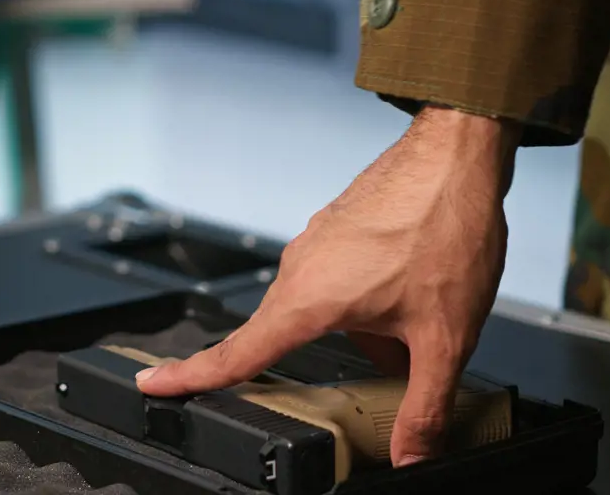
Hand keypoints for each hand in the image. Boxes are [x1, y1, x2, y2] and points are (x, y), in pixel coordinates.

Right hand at [136, 106, 518, 466]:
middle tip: (364, 374)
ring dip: (355, 330)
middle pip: (288, 336)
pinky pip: (337, 278)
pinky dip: (365, 299)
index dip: (190, 377)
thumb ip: (426, 406)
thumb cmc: (444, 226)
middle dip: (322, 364)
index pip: (236, 354)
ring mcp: (317, 242)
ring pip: (320, 307)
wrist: (456, 155)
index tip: (153, 386)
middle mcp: (301, 267)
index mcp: (309, 299)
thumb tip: (414, 454)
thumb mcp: (444, 336)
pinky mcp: (337, 227)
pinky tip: (410, 296)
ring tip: (411, 335)